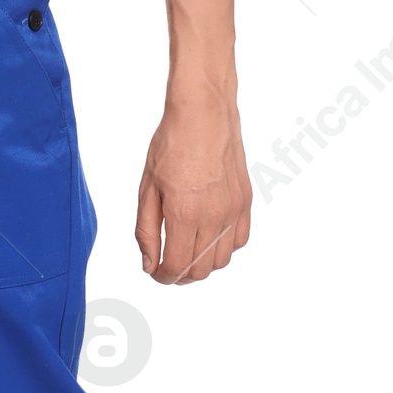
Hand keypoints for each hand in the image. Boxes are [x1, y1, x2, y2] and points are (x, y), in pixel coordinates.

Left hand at [135, 101, 250, 283]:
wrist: (203, 115)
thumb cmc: (171, 145)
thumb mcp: (147, 189)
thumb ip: (146, 231)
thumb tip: (149, 264)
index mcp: (185, 214)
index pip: (177, 266)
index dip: (163, 276)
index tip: (155, 272)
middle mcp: (214, 217)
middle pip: (201, 270)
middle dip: (181, 275)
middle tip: (167, 265)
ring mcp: (233, 210)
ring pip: (222, 260)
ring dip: (202, 264)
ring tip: (186, 251)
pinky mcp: (245, 202)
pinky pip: (239, 240)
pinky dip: (223, 248)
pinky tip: (208, 238)